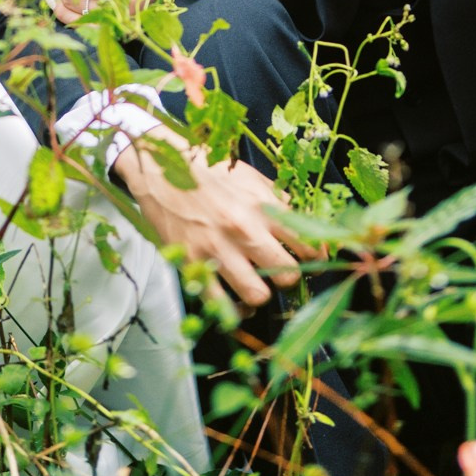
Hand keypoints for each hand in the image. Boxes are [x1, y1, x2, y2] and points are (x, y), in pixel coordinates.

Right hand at [113, 125, 315, 306]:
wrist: (160, 166)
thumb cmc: (207, 169)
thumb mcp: (248, 176)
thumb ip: (276, 198)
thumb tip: (303, 217)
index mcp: (261, 206)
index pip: (306, 242)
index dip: (316, 256)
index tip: (314, 261)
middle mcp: (244, 229)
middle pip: (287, 273)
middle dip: (288, 277)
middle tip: (280, 272)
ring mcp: (218, 249)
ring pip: (257, 295)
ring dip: (259, 295)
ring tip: (255, 285)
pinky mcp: (192, 263)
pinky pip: (219, 303)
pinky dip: (230, 308)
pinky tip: (232, 301)